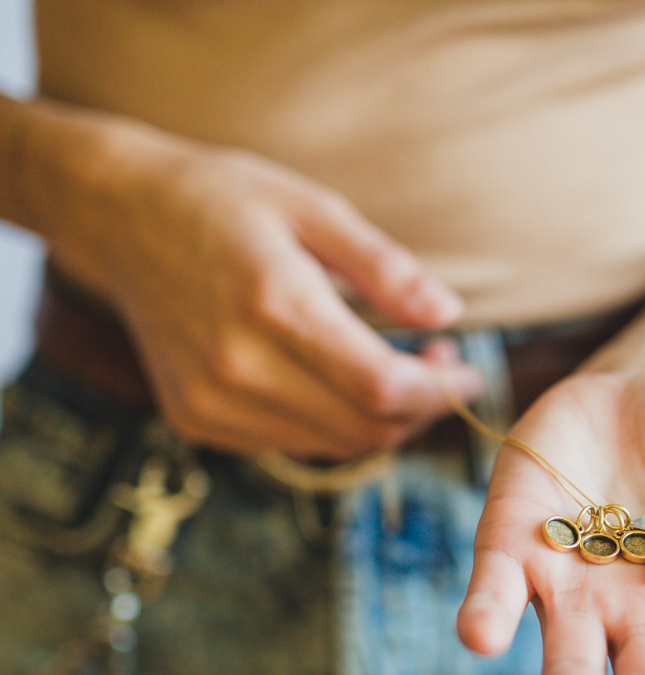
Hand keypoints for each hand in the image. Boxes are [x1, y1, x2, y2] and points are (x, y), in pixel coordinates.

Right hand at [40, 117, 481, 456]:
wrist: (119, 219)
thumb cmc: (223, 201)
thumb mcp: (312, 208)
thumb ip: (385, 267)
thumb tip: (448, 313)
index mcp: (273, 304)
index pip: (381, 387)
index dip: (440, 392)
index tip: (468, 372)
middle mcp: (238, 366)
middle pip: (364, 428)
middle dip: (421, 410)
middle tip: (440, 368)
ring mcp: (212, 402)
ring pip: (334, 446)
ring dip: (382, 422)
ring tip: (398, 372)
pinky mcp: (197, 420)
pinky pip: (293, 445)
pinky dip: (334, 426)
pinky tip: (340, 384)